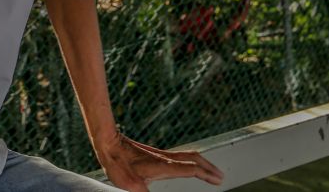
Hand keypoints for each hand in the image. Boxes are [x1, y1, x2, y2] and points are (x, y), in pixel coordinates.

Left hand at [94, 130, 223, 191]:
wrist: (108, 142)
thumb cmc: (117, 163)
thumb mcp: (130, 185)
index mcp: (163, 166)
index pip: (190, 168)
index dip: (206, 174)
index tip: (219, 180)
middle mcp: (165, 158)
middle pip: (193, 158)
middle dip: (208, 167)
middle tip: (220, 176)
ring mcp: (160, 155)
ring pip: (187, 155)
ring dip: (201, 162)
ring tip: (209, 171)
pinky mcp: (154, 154)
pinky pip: (179, 156)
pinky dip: (190, 160)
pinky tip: (187, 165)